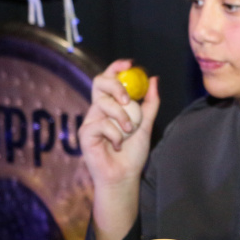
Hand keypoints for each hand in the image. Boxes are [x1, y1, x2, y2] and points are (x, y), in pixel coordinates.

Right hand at [80, 59, 159, 185]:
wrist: (124, 175)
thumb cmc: (133, 152)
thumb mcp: (146, 124)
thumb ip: (150, 103)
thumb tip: (154, 79)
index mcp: (112, 104)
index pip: (110, 78)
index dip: (116, 67)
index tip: (130, 63)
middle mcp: (99, 108)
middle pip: (99, 82)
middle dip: (116, 86)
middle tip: (128, 100)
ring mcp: (90, 120)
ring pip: (103, 103)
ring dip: (122, 117)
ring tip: (129, 131)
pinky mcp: (85, 133)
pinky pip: (101, 124)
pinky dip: (115, 134)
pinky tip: (117, 145)